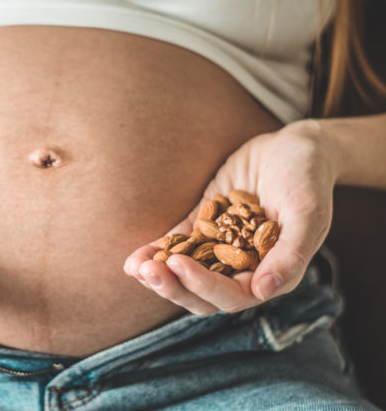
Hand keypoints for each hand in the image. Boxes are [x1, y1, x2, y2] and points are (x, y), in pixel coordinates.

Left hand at [124, 120, 335, 314]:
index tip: (179, 265)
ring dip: (159, 275)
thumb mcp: (307, 214)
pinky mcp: (204, 225)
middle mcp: (243, 267)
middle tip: (147, 272)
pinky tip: (134, 257)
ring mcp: (220, 247)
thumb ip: (290, 255)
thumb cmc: (308, 179)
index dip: (204, 285)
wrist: (295, 147)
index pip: (233, 295)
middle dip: (173, 286)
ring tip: (134, 267)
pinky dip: (158, 251)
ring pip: (185, 273)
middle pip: (202, 293)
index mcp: (270, 273)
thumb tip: (265, 291)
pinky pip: (178, 244)